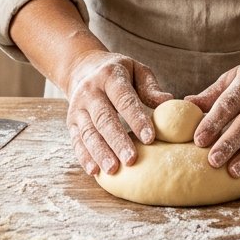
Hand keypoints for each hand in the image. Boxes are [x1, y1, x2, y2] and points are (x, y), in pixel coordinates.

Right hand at [64, 51, 172, 175]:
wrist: (84, 68)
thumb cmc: (119, 73)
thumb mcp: (136, 71)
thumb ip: (150, 87)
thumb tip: (169, 101)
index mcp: (110, 76)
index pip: (124, 99)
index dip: (136, 119)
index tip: (150, 138)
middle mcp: (91, 91)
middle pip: (104, 118)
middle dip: (118, 140)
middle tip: (132, 160)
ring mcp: (78, 108)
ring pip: (89, 132)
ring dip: (100, 152)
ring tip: (113, 169)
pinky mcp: (71, 122)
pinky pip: (77, 141)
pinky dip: (84, 157)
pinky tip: (94, 171)